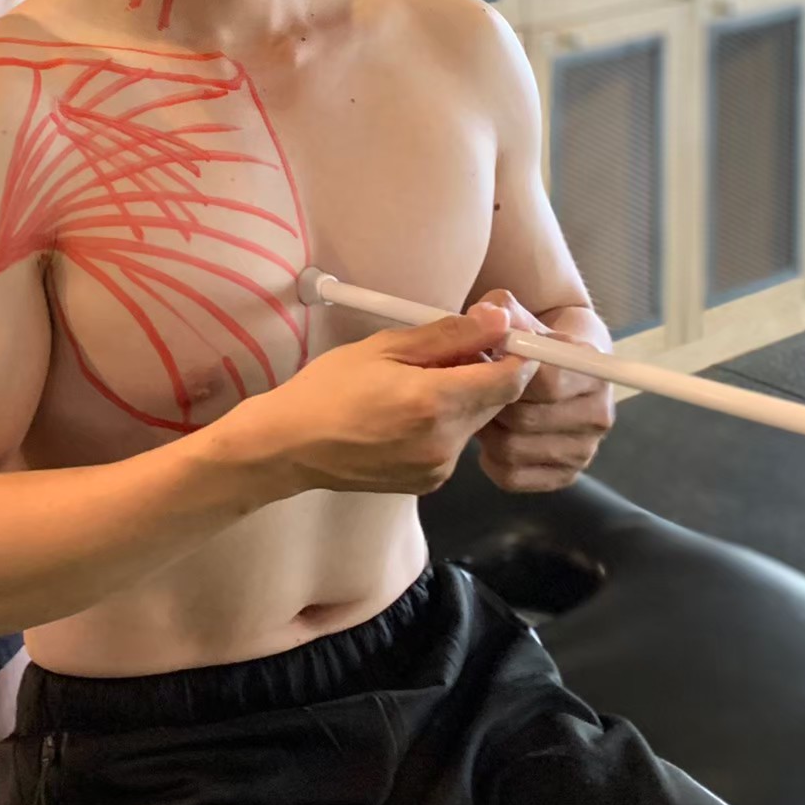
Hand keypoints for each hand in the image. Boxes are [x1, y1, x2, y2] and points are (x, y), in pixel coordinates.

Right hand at [237, 307, 534, 497]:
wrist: (290, 446)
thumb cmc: (329, 388)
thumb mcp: (384, 347)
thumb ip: (448, 335)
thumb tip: (499, 320)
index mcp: (436, 403)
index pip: (511, 381)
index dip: (514, 355)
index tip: (498, 337)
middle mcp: (447, 443)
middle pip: (496, 402)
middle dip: (482, 374)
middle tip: (441, 354)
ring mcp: (439, 470)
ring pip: (475, 423)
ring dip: (462, 399)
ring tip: (414, 385)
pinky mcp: (429, 484)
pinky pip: (454, 445)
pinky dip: (444, 424)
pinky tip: (405, 415)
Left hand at [464, 289, 614, 492]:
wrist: (559, 368)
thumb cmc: (533, 340)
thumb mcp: (519, 317)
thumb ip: (502, 308)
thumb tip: (486, 313)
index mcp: (592, 372)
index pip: (545, 383)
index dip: (505, 375)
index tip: (483, 363)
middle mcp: (597, 416)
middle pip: (525, 421)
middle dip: (490, 404)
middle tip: (471, 390)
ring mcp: (583, 451)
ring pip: (513, 451)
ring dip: (486, 431)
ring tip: (480, 409)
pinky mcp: (563, 477)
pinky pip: (512, 477)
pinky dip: (490, 459)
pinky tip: (491, 436)